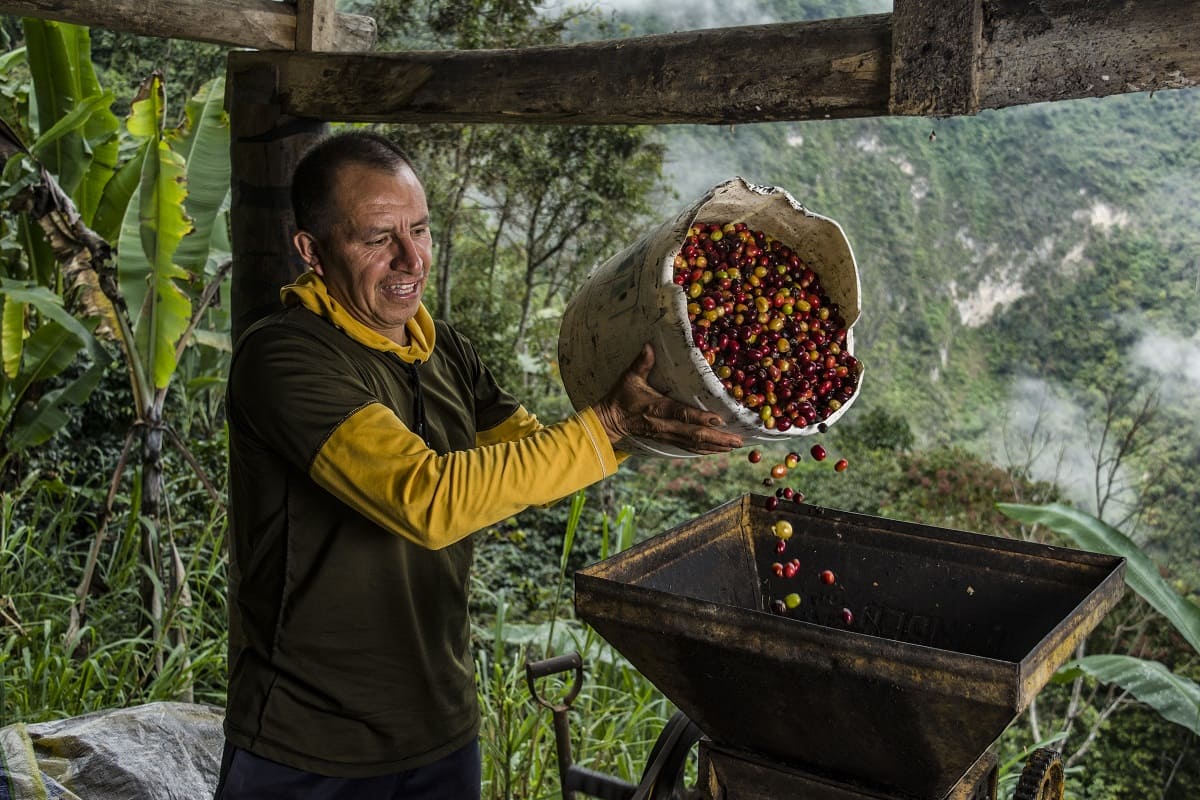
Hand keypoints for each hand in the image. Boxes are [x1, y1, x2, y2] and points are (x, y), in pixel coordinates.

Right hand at [592, 344, 743, 454]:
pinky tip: (718, 450)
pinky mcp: (667, 441)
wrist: (609, 422)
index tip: (719, 420)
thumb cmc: (620, 397)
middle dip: (717, 438)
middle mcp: (664, 426)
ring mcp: (666, 436)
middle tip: (737, 440)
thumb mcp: (629, 378)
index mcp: (657, 409)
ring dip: (715, 446)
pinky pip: (689, 448)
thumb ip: (642, 363)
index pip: (681, 414)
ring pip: (694, 444)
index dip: (700, 418)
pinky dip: (705, 450)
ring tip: (734, 446)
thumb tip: (649, 345)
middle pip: (694, 435)